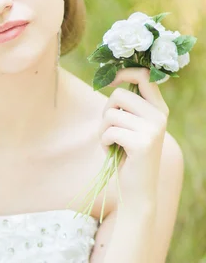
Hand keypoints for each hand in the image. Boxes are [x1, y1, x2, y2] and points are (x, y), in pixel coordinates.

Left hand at [98, 67, 168, 210]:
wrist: (137, 189)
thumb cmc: (127, 155)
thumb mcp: (131, 126)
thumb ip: (128, 106)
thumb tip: (114, 79)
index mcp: (159, 109)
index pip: (144, 76)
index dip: (123, 73)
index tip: (108, 81)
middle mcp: (160, 116)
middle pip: (119, 95)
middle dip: (105, 111)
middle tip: (108, 129)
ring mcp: (153, 129)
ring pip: (111, 113)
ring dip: (102, 129)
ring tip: (111, 143)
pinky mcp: (142, 143)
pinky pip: (109, 131)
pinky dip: (103, 142)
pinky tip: (112, 152)